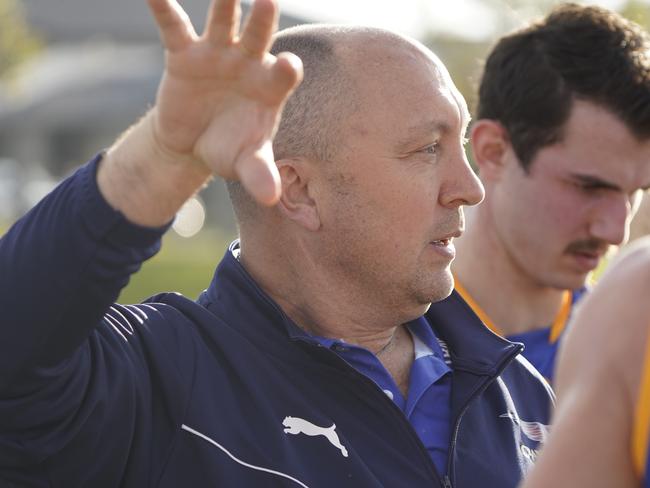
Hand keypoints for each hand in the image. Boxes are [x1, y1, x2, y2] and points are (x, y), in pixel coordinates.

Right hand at [148, 0, 302, 204]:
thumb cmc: (229, 148)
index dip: (287, 68)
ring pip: (223, 22)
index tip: (288, 65)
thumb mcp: (243, 163)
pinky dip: (162, 7)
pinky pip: (174, 27)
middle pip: (259, 37)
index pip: (284, 73)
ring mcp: (218, 55)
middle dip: (263, 19)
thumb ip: (259, 174)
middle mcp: (248, 63)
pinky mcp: (185, 54)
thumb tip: (270, 198)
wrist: (194, 142)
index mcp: (270, 87)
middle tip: (268, 0)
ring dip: (224, 3)